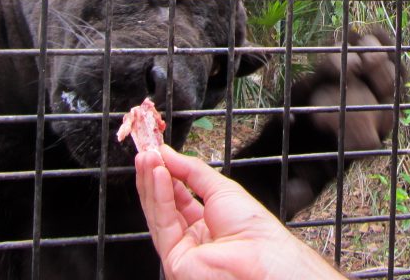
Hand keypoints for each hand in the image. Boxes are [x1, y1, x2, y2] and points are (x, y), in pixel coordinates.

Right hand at [135, 147, 346, 279]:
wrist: (262, 255)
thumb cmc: (252, 227)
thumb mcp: (222, 188)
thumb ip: (192, 171)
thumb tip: (169, 154)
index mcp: (207, 222)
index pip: (179, 196)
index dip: (167, 174)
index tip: (157, 153)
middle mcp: (192, 236)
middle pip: (165, 204)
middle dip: (155, 176)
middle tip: (147, 151)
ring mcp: (181, 249)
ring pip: (159, 212)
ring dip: (151, 182)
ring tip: (147, 157)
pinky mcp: (173, 258)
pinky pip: (162, 222)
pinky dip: (158, 196)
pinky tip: (157, 174)